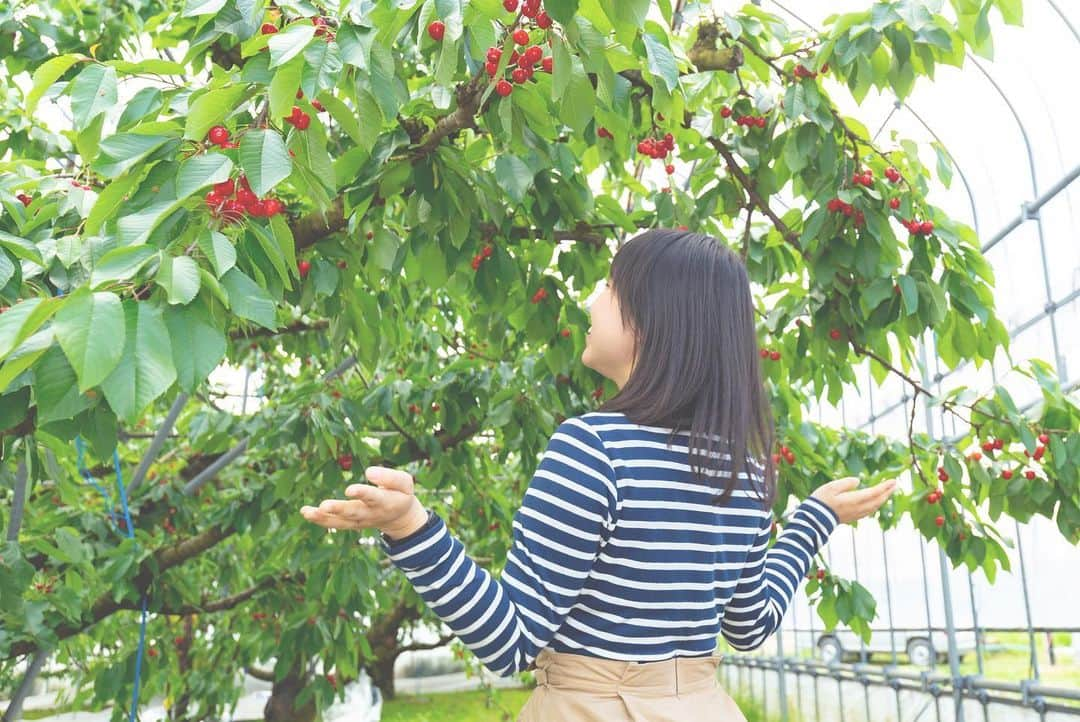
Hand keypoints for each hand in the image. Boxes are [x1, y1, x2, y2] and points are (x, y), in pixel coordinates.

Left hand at [299, 466, 428, 539]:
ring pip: (340, 521)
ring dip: (323, 517)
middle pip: (353, 512)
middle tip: (324, 506)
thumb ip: (390, 477)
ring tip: (307, 512)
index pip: (374, 497)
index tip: (349, 489)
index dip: (363, 493)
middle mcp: (370, 514)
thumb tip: (369, 472)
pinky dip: (320, 520)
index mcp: (386, 502)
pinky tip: (306, 513)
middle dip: (338, 509)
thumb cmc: (400, 494)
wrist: (399, 518)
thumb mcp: (405, 483)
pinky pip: (335, 524)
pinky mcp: (351, 524)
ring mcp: (359, 521)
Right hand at [811, 476, 896, 523]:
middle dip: (887, 492)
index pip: (874, 492)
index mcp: (854, 500)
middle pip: (878, 501)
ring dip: (883, 499)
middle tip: (895, 484)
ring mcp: (856, 514)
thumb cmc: (820, 501)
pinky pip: (869, 511)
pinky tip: (875, 502)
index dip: (885, 486)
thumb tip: (858, 481)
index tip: (893, 480)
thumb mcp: (831, 487)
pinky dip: (876, 505)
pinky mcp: (852, 517)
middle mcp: (858, 508)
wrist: (814, 519)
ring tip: (888, 492)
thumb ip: (846, 483)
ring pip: (875, 507)